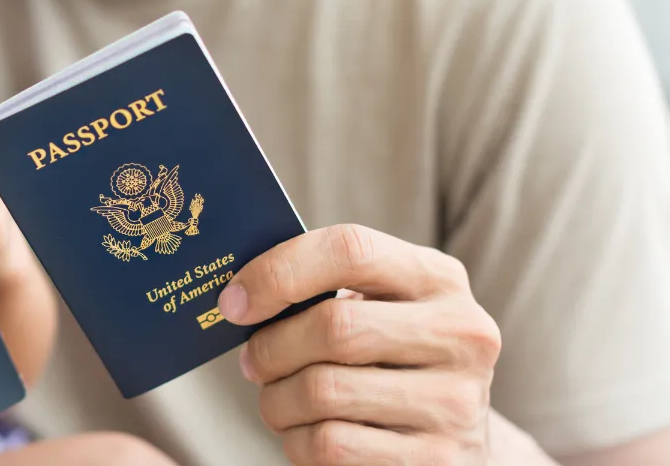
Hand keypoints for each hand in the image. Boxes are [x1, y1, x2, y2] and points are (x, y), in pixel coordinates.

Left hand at [217, 224, 501, 464]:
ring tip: (277, 400)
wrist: (455, 442)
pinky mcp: (436, 460)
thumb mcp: (380, 308)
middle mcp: (461, 334)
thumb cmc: (390, 359)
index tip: (234, 301)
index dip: (279, 271)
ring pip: (323, 391)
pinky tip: (304, 434)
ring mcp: (454, 402)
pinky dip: (297, 441)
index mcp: (439, 278)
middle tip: (252, 361)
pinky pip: (330, 444)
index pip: (351, 250)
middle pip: (334, 327)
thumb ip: (326, 288)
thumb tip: (238, 294)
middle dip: (272, 347)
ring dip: (277, 400)